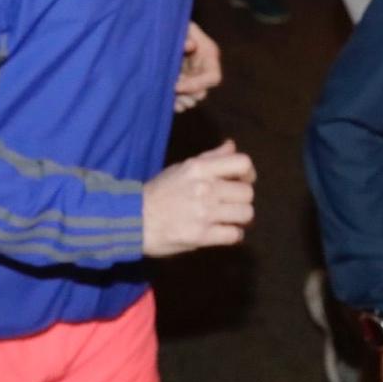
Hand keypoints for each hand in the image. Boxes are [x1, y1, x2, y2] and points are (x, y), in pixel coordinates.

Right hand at [142, 139, 254, 256]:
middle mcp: (205, 188)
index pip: (242, 163)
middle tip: (231, 203)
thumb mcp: (183, 168)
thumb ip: (210, 158)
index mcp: (199, 168)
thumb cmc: (159, 191)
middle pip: (247, 192)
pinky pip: (234, 235)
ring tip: (228, 218)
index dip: (248, 173)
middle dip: (242, 198)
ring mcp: (204, 213)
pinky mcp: (202, 236)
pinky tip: (222, 231)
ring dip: (239, 217)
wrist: (134, 219)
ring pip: (246, 214)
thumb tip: (232, 145)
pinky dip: (232, 234)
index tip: (242, 181)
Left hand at [175, 22, 221, 112]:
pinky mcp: (183, 85)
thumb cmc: (177, 26)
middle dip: (186, 94)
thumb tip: (189, 45)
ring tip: (167, 96)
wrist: (165, 30)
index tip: (176, 86)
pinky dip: (176, 104)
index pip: (213, 77)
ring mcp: (193, 79)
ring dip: (181, 101)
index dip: (197, 84)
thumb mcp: (183, 27)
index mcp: (209, 55)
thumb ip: (187, 34)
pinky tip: (168, 102)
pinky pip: (183, 101)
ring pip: (192, 100)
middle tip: (168, 90)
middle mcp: (203, 70)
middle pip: (202, 92)